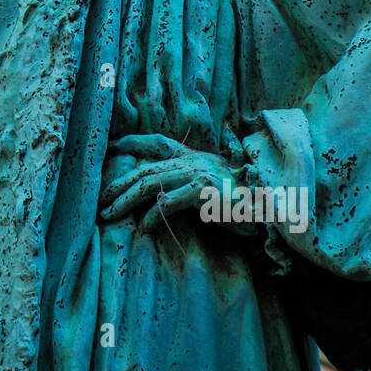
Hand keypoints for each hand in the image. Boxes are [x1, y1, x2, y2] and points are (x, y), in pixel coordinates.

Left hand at [98, 133, 254, 235]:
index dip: (133, 142)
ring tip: (109, 213)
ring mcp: (198, 173)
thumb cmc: (240, 202)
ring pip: (151, 183)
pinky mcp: (204, 191)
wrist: (270, 207)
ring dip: (126, 200)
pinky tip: (142, 227)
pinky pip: (169, 202)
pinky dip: (152, 215)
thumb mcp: (210, 188)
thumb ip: (187, 186)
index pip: (158, 142)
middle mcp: (193, 161)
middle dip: (119, 183)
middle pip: (146, 167)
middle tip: (99, 200)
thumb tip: (157, 196)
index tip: (112, 146)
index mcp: (194, 157)